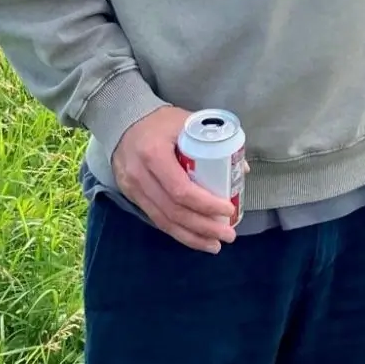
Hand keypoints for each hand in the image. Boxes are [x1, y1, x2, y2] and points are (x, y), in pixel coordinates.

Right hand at [112, 106, 237, 252]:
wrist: (122, 118)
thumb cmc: (161, 120)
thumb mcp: (187, 122)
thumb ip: (214, 141)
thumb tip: (242, 168)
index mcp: (154, 154)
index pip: (181, 190)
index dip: (206, 205)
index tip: (229, 209)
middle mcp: (140, 175)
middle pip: (174, 211)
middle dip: (204, 227)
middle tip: (228, 234)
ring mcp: (132, 188)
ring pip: (163, 220)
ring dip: (191, 236)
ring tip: (214, 245)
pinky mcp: (130, 195)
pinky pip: (155, 218)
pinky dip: (176, 231)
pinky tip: (193, 238)